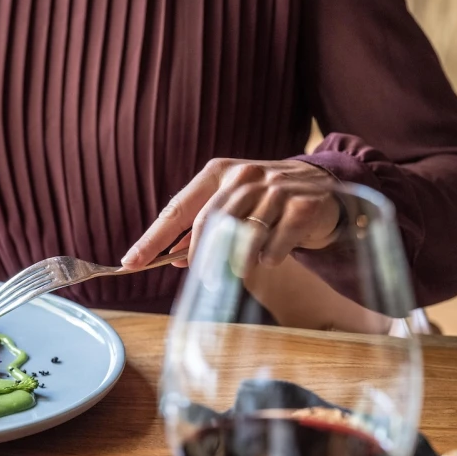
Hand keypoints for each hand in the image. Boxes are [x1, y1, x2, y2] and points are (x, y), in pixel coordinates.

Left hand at [121, 159, 341, 269]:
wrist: (325, 185)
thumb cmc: (267, 201)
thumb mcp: (231, 205)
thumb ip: (201, 227)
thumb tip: (173, 258)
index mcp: (218, 174)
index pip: (177, 210)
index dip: (152, 239)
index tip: (131, 262)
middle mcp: (245, 175)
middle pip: (208, 221)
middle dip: (199, 256)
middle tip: (200, 281)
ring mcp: (276, 187)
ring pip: (243, 233)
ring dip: (237, 260)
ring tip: (238, 270)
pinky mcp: (304, 203)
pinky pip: (277, 240)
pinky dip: (269, 256)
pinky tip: (269, 258)